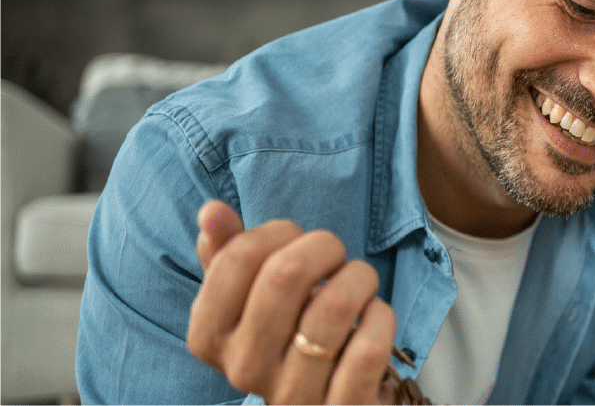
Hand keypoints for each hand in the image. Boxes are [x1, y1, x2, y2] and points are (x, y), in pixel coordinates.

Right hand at [187, 200, 396, 405]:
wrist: (328, 402)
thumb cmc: (290, 338)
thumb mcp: (251, 299)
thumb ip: (227, 255)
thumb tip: (211, 211)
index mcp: (211, 336)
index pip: (237, 257)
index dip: (279, 231)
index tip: (297, 239)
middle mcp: (244, 369)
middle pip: (285, 273)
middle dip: (324, 247)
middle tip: (335, 256)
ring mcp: (293, 394)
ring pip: (335, 307)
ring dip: (360, 278)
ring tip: (360, 283)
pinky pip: (368, 348)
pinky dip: (381, 318)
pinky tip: (374, 317)